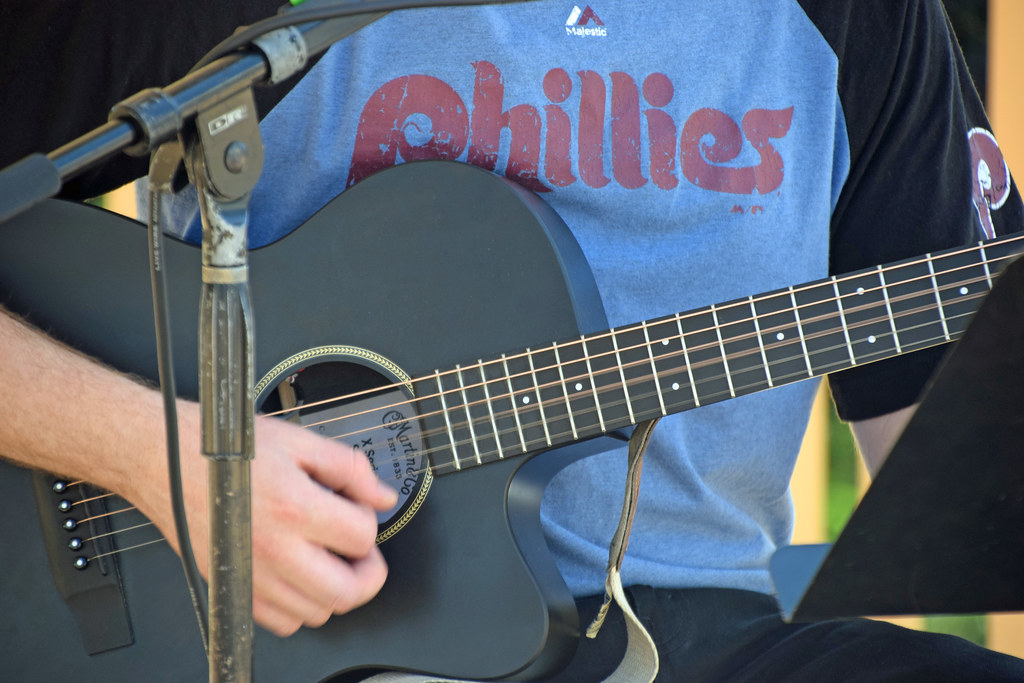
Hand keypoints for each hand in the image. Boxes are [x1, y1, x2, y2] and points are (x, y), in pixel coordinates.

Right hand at [147, 402, 398, 636]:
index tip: (357, 510)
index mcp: (294, 508)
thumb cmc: (226, 450)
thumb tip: (382, 497)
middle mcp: (273, 550)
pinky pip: (282, 623)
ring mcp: (250, 576)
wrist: (165, 459)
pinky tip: (299, 573)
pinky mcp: (232, 589)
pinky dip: (299, 606)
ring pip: (318, 613)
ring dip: (334, 588)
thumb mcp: (299, 442)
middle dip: (367, 572)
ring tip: (327, 556)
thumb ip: (350, 469)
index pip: (362, 538)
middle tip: (360, 552)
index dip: (368, 521)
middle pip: (347, 592)